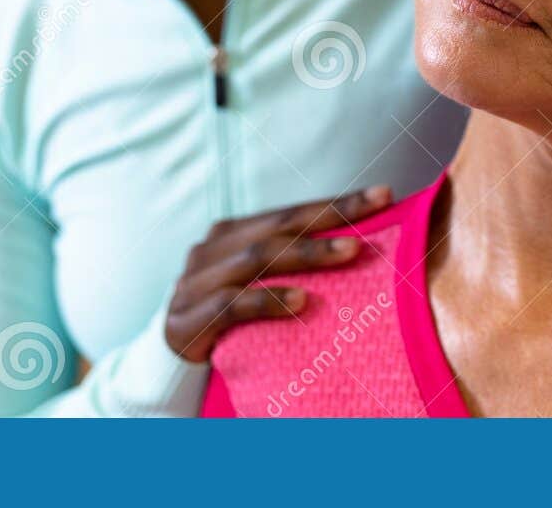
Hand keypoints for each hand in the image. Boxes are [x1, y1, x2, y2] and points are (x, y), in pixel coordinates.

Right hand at [164, 185, 392, 360]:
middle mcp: (213, 248)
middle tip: (377, 208)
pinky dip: (269, 301)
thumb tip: (358, 247)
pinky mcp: (188, 318)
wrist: (168, 358)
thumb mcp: (256, 282)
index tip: (384, 194)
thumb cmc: (228, 315)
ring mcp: (197, 281)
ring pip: (259, 258)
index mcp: (232, 231)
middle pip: (280, 224)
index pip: (293, 211)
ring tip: (350, 253)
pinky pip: (233, 305)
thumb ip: (289, 262)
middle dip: (332, 215)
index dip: (336, 201)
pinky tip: (302, 302)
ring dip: (308, 254)